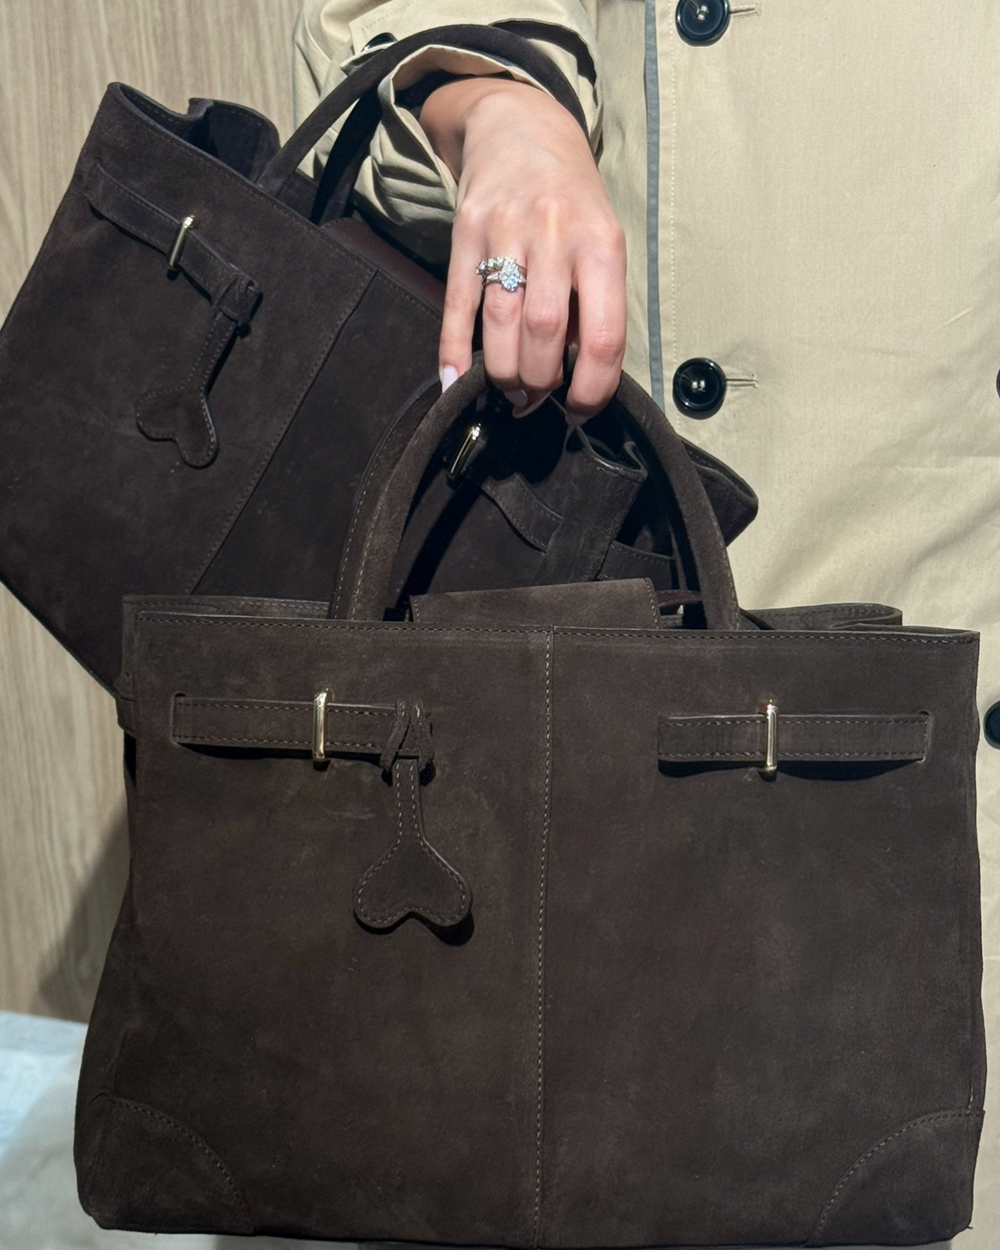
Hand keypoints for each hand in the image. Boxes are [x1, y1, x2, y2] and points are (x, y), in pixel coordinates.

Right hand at [419, 76, 625, 422]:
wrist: (519, 126)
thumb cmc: (571, 199)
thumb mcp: (601, 239)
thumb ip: (594, 301)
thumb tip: (578, 375)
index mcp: (601, 243)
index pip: (603, 334)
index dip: (593, 387)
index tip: (581, 409)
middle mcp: (554, 234)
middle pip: (544, 331)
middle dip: (540, 381)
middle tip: (537, 398)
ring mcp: (504, 231)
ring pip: (500, 321)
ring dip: (504, 372)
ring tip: (511, 391)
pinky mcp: (463, 234)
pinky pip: (457, 304)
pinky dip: (454, 350)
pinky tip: (455, 383)